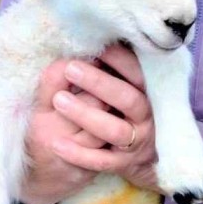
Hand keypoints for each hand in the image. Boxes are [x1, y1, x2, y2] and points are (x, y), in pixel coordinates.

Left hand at [49, 44, 161, 193]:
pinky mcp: (123, 165)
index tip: (95, 47)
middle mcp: (145, 117)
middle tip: (71, 68)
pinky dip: (80, 154)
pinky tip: (57, 144)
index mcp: (145, 93)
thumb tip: (91, 39)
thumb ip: (111, 70)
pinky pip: (102, 161)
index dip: (118, 59)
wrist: (139, 157)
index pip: (137, 73)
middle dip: (99, 83)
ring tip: (59, 101)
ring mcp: (136, 142)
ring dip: (87, 115)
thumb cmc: (122, 112)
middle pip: (128, 99)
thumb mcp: (122, 90)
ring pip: (115, 130)